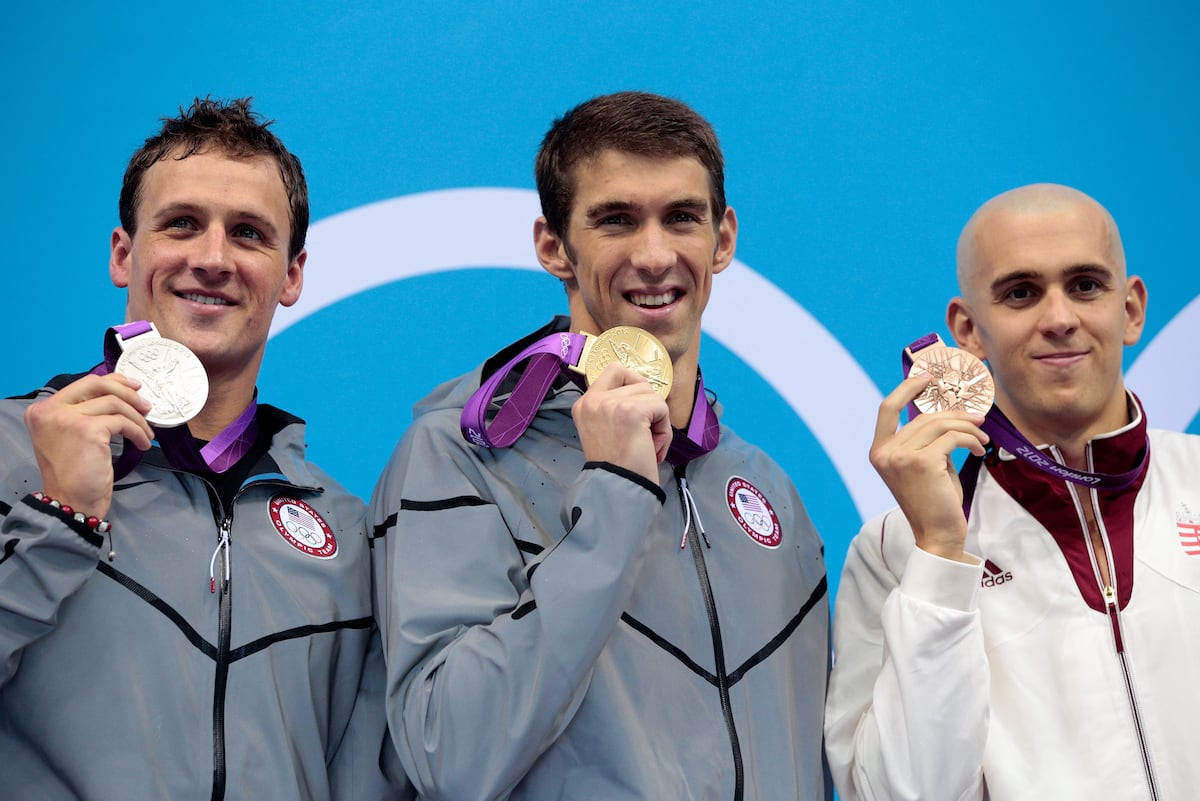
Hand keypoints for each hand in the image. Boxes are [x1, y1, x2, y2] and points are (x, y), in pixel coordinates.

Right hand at [24, 373, 153, 518]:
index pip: (84, 384)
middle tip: (147, 407)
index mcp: (44, 409)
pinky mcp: (88, 430)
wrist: (72, 501)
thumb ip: (84, 413)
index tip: (134, 388)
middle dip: (128, 393)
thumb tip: (119, 393)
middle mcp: (51, 410)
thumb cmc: (74, 473)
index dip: (114, 382)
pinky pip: (122, 422)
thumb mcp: (72, 436)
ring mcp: (67, 419)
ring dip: (137, 419)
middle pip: (98, 385)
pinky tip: (142, 444)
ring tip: (146, 433)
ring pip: (115, 404)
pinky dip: (138, 432)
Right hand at [572, 363, 670, 484]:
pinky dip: (664, 431)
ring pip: (652, 395)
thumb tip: (643, 389)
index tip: (639, 410)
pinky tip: (652, 449)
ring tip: (647, 445)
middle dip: (648, 406)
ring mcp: (610, 403)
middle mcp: (592, 399)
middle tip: (643, 433)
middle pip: (639, 382)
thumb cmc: (616, 466)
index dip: (634, 384)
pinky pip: (662, 408)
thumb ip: (614, 408)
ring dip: (657, 421)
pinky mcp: (631, 410)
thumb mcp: (605, 430)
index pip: (615, 370)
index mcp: (583, 404)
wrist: (616, 490)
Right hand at [869, 372, 988, 561]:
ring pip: (940, 424)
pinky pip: (952, 438)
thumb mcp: (922, 464)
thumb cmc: (932, 501)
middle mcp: (885, 452)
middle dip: (955, 415)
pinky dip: (970, 439)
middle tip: (978, 420)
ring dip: (967, 428)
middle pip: (923, 416)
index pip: (886, 408)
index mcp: (878, 451)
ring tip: (981, 439)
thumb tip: (948, 411)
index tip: (928, 378)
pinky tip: (977, 449)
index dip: (906, 388)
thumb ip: (924, 439)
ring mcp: (901, 457)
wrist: (937, 534)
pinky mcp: (922, 462)